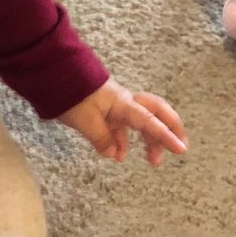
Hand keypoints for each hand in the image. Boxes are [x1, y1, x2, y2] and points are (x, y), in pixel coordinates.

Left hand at [56, 78, 188, 166]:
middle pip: (156, 113)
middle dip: (171, 129)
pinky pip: (123, 125)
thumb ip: (102, 139)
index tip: (181, 149)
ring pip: (141, 121)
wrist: (54, 75)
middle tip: (180, 147)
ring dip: (149, 140)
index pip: (150, 121)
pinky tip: (119, 154)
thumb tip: (115, 155)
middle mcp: (124, 102)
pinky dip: (124, 140)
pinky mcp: (106, 109)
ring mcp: (116, 105)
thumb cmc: (71, 96)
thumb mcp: (85, 121)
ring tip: (153, 160)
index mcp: (123, 103)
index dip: (165, 136)